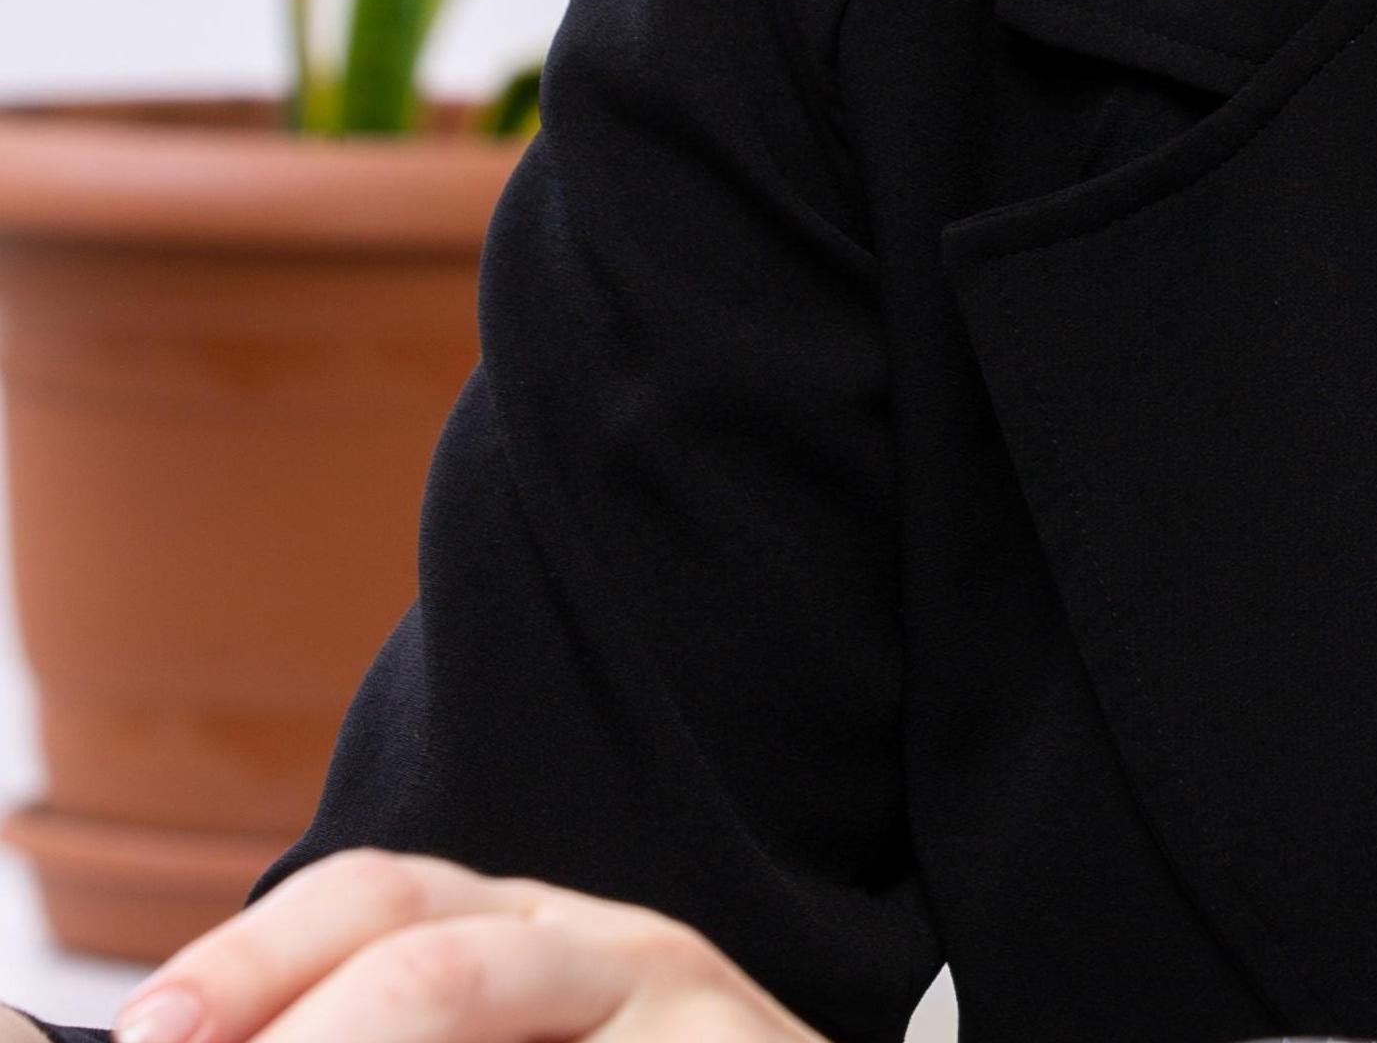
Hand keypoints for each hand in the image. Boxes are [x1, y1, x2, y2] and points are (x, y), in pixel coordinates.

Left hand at [106, 852, 825, 1042]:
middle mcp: (610, 945)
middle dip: (284, 1008)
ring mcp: (683, 1006)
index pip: (376, 895)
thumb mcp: (522, 1040)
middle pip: (424, 945)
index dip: (249, 958)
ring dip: (352, 1039)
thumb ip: (394, 1022)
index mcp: (534, 931)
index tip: (146, 1037)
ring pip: (474, 988)